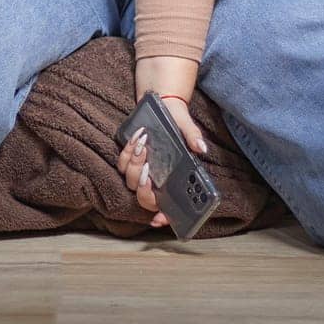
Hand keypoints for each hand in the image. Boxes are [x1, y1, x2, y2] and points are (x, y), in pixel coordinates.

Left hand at [117, 93, 207, 229]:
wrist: (162, 103)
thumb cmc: (177, 119)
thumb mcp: (187, 125)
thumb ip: (193, 136)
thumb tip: (201, 148)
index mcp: (171, 179)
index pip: (165, 205)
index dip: (162, 217)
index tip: (158, 220)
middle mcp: (155, 178)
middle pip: (143, 198)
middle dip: (145, 188)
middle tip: (150, 171)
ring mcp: (140, 169)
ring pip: (131, 180)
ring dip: (136, 164)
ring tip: (145, 146)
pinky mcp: (129, 157)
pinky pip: (122, 163)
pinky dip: (128, 151)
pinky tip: (138, 137)